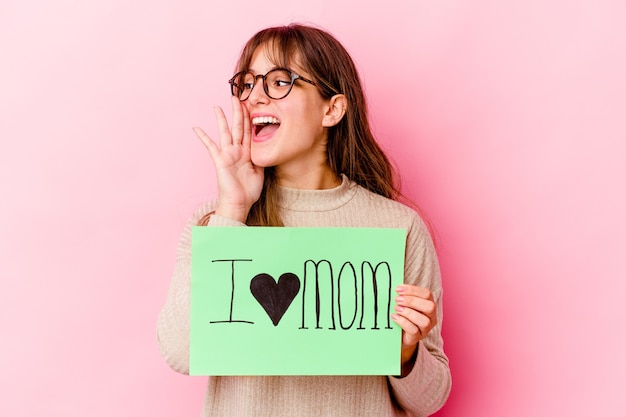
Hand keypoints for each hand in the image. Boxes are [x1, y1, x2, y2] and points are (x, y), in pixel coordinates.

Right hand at [193, 96, 263, 222]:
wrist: (240, 203)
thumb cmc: (249, 190)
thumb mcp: (260, 171)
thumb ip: (261, 157)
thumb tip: (268, 148)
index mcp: (247, 152)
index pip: (249, 131)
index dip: (250, 117)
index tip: (250, 105)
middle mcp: (237, 151)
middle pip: (238, 127)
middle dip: (238, 112)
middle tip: (236, 97)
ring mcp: (228, 155)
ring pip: (226, 132)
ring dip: (222, 119)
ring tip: (218, 107)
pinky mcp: (220, 160)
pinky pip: (211, 146)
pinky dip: (203, 137)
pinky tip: (196, 128)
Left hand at [392, 285, 437, 372]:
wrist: (398, 335)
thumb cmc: (402, 315)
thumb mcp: (404, 304)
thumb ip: (403, 295)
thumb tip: (394, 286)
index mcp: (429, 304)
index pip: (427, 294)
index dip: (413, 290)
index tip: (397, 289)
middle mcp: (431, 317)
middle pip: (430, 307)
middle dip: (412, 301)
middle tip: (397, 299)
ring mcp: (426, 329)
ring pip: (424, 321)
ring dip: (408, 312)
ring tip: (396, 308)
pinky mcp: (417, 338)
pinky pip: (414, 330)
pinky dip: (403, 322)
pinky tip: (394, 317)